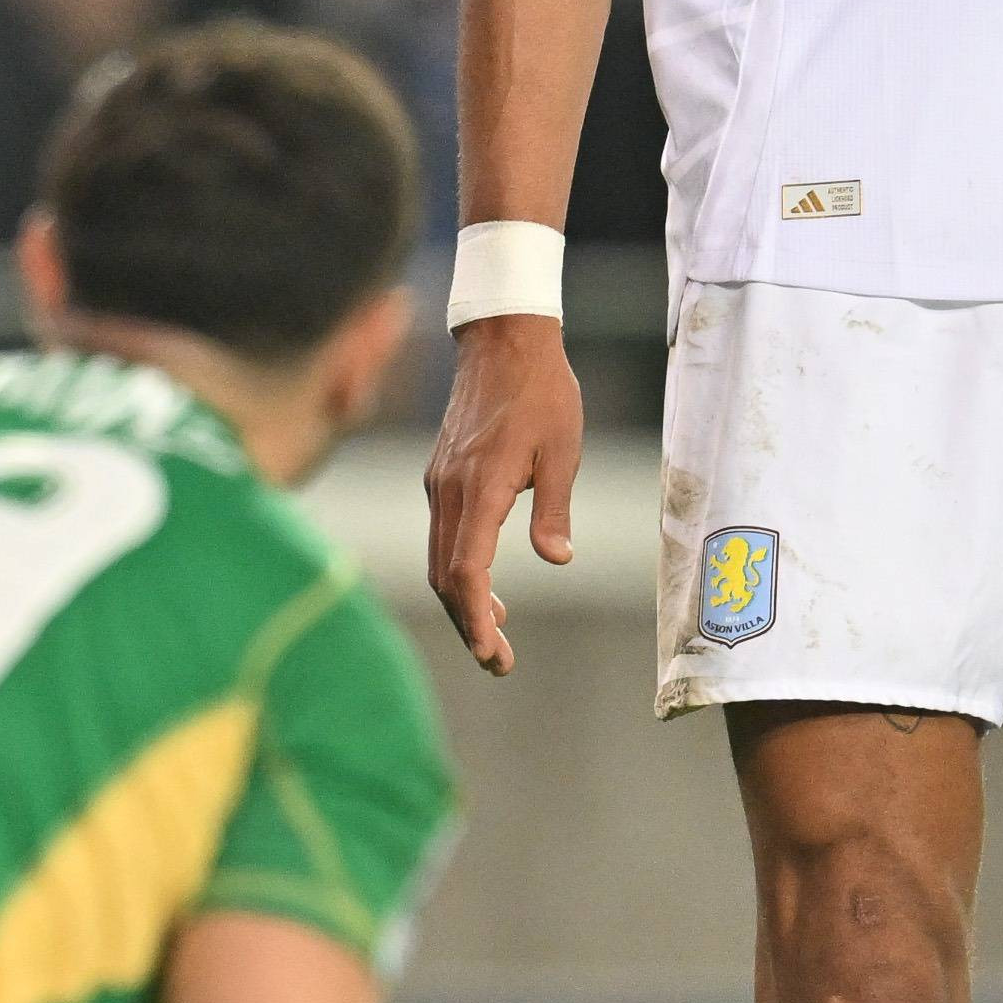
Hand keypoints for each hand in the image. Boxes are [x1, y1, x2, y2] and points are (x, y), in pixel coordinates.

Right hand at [419, 317, 581, 676]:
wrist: (503, 339)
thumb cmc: (543, 392)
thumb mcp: (563, 450)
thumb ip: (554, 509)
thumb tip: (557, 560)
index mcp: (480, 488)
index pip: (465, 572)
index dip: (475, 618)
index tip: (491, 653)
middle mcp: (449, 491)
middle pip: (445, 577)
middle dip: (468, 625)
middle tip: (499, 663)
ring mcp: (440, 484)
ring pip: (439, 560)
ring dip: (463, 603)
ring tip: (495, 636)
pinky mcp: (442, 476)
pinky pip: (443, 537)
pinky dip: (459, 571)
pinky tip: (486, 587)